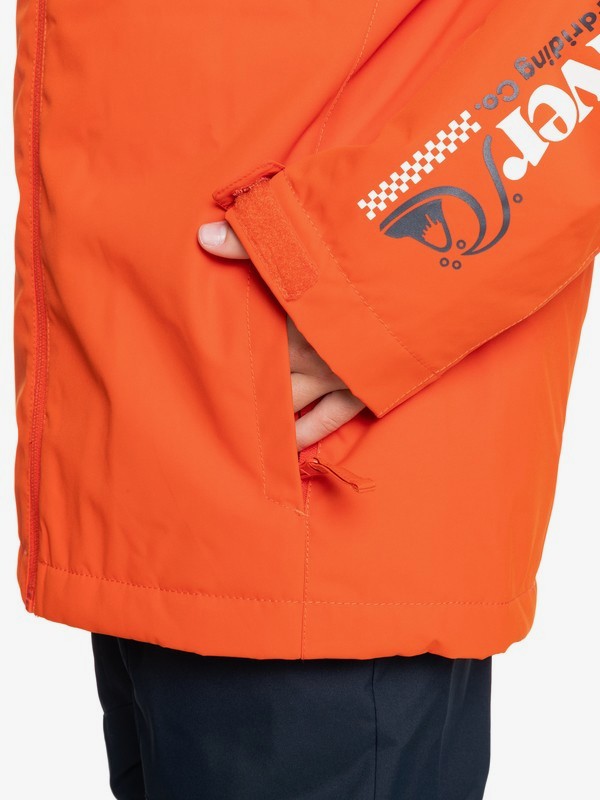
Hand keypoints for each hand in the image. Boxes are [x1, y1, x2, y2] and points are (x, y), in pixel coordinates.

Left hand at [198, 220, 365, 449]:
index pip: (248, 336)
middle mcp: (306, 352)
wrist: (429, 286)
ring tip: (243, 431)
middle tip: (212, 406)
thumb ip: (254, 242)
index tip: (200, 361)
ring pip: (289, 403)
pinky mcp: (363, 389)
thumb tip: (204, 236)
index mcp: (290, 315)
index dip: (225, 347)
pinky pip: (328, 419)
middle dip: (241, 389)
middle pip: (265, 377)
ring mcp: (334, 376)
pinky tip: (290, 444)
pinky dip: (307, 431)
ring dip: (268, 415)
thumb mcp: (310, 242)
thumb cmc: (368, 258)